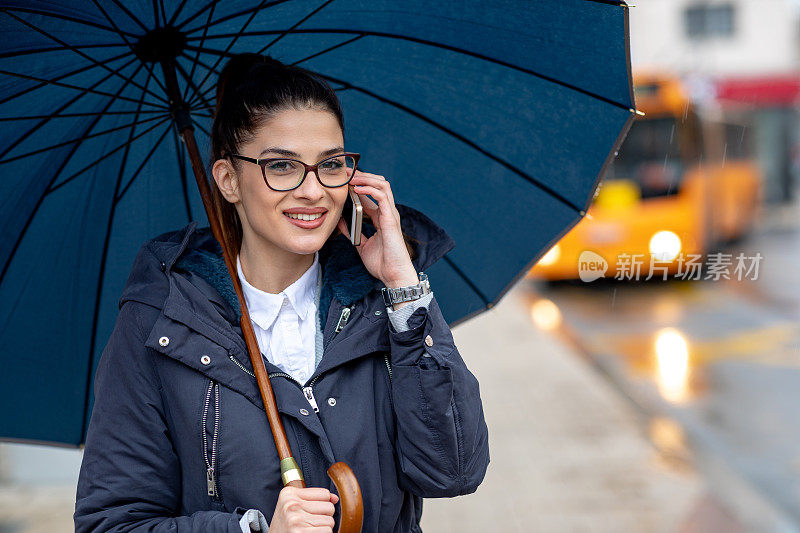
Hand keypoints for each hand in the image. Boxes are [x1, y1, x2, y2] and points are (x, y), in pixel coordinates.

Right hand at [268, 486, 338, 532]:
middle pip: (329, 507)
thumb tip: (335, 498)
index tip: (313, 511)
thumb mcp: (292, 506)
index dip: (323, 504)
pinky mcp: (301, 532)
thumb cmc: (285, 525)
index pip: (324, 493)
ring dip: (323, 528)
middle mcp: (291, 505)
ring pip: (330, 521)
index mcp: (289, 494)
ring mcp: (296, 519)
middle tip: (311, 523)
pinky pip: (327, 531)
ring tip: (310, 529)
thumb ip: (314, 498)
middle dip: (324, 517)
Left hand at [336, 170, 417, 287]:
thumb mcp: (361, 245)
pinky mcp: (391, 219)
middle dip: (361, 175)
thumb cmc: (381, 263)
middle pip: (378, 184)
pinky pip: (382, 196)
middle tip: (344, 173)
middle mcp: (387, 212)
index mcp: (380, 217)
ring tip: (350, 177)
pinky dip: (369, 189)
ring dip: (365, 178)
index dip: (357, 183)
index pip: (370, 193)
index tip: (342, 179)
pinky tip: (357, 189)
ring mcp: (390, 214)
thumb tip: (340, 222)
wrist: (393, 275)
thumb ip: (352, 232)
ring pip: (382, 185)